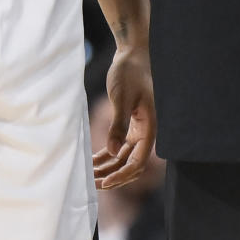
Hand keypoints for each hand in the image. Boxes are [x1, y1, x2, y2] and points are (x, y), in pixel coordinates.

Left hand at [94, 44, 155, 189]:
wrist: (132, 54)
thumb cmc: (130, 73)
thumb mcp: (122, 98)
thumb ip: (118, 125)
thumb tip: (114, 152)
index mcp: (150, 127)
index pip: (138, 161)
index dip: (122, 175)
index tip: (105, 182)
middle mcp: (147, 132)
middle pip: (132, 164)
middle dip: (114, 176)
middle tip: (93, 184)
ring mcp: (139, 130)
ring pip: (124, 158)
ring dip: (108, 168)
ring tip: (90, 176)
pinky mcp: (131, 125)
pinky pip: (120, 147)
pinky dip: (108, 156)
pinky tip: (93, 162)